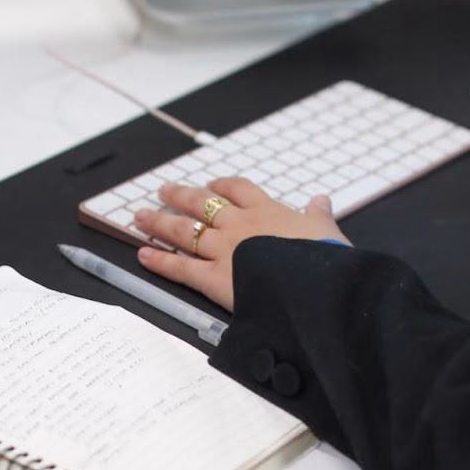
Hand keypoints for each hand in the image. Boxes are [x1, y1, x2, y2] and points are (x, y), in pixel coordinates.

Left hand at [132, 178, 345, 311]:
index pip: (238, 190)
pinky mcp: (213, 277)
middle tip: (163, 190)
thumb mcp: (327, 230)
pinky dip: (160, 261)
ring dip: (159, 222)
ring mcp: (223, 249)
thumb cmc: (325, 258)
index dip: (221, 185)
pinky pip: (180, 267)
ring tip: (141, 216)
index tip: (211, 184)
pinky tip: (143, 256)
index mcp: (267, 211)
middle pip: (202, 203)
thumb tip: (321, 200)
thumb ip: (320, 215)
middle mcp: (239, 224)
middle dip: (179, 196)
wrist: (316, 285)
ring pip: (184, 230)